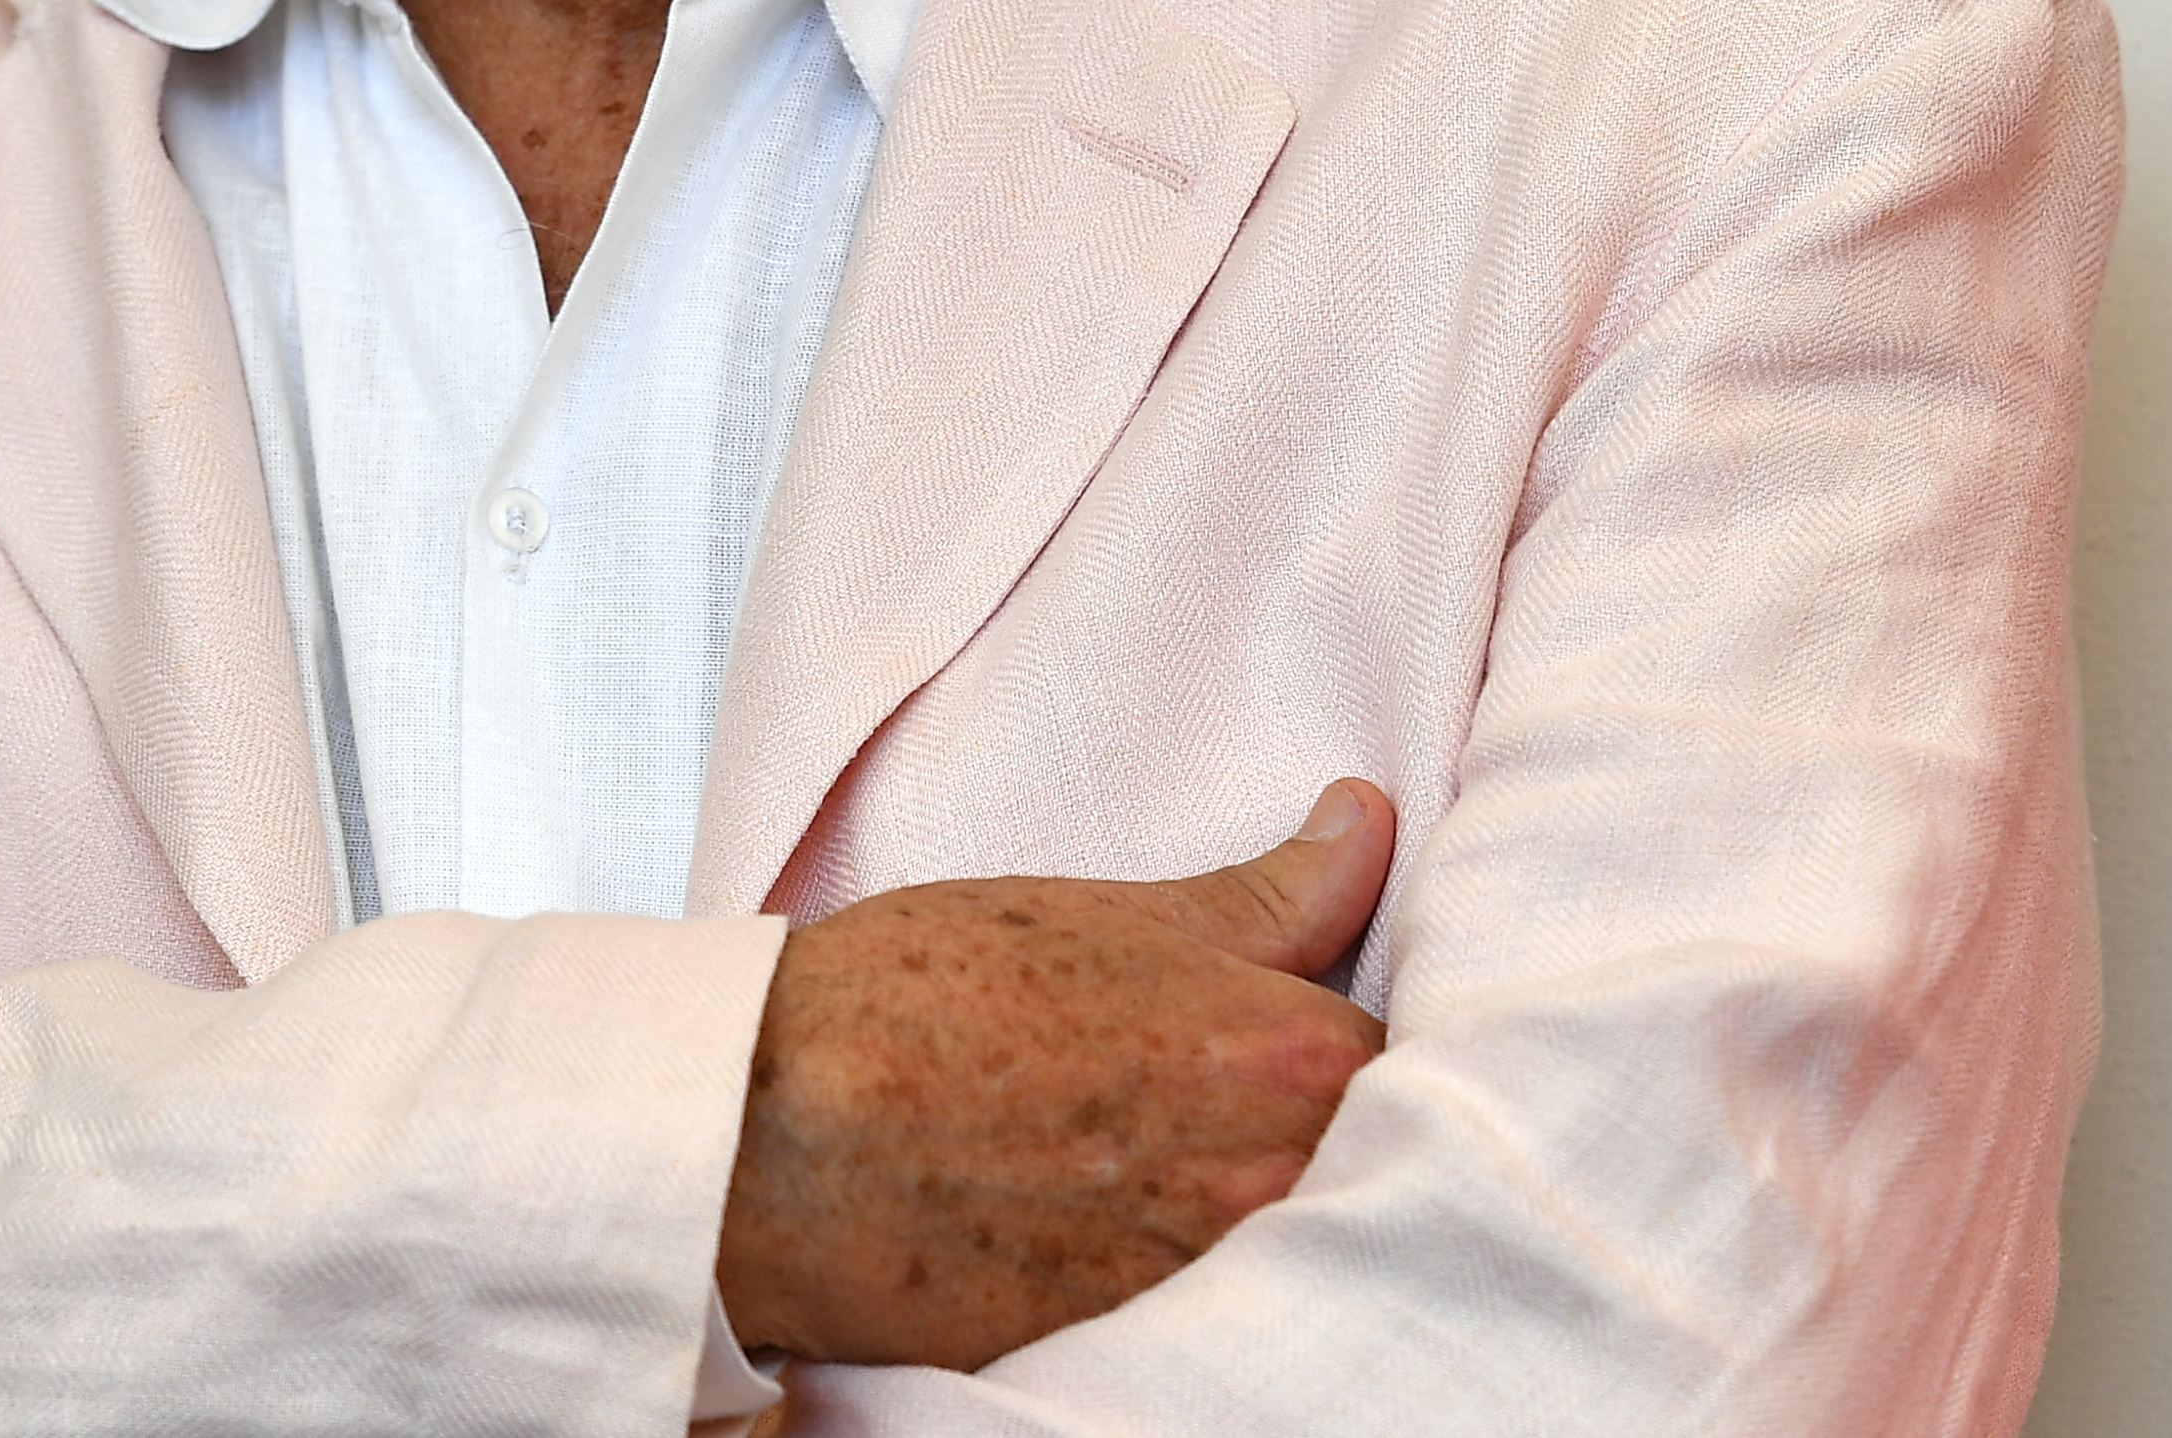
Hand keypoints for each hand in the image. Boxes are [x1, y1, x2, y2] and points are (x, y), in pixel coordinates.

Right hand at [717, 780, 1397, 1368]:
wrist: (768, 1130)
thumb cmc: (927, 1000)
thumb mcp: (1119, 915)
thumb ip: (1274, 893)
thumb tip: (1365, 823)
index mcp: (1289, 1058)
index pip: (1403, 1061)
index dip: (1363, 1047)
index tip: (1316, 1038)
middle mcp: (1267, 1182)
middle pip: (1366, 1161)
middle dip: (1328, 1133)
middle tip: (1240, 1104)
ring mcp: (1198, 1279)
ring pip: (1293, 1241)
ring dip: (1265, 1208)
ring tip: (1173, 1166)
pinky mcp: (1120, 1349)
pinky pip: (1206, 1315)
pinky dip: (1193, 1281)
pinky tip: (1125, 1232)